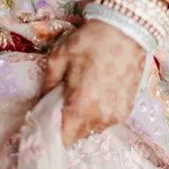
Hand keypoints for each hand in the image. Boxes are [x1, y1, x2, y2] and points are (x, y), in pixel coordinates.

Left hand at [40, 20, 146, 145]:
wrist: (127, 30)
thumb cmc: (91, 41)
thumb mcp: (59, 57)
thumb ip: (47, 84)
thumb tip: (41, 102)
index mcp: (80, 106)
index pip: (63, 138)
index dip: (52, 133)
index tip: (46, 121)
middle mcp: (100, 117)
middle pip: (77, 135)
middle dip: (67, 124)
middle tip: (62, 104)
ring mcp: (116, 115)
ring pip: (93, 129)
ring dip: (84, 119)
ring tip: (82, 97)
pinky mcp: (127, 110)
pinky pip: (107, 121)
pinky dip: (99, 113)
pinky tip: (98, 94)